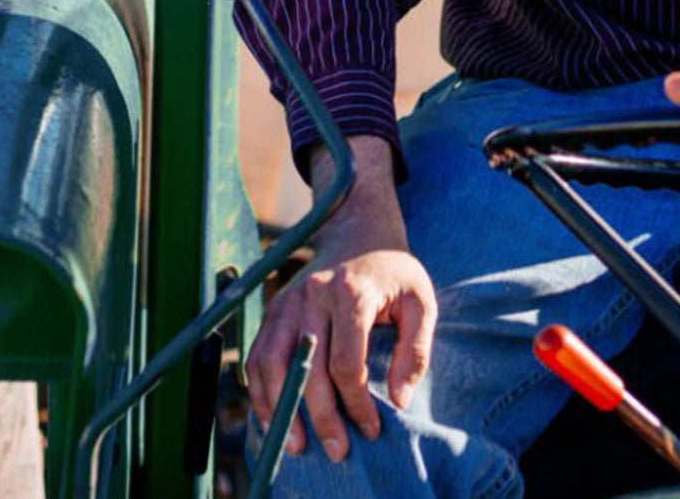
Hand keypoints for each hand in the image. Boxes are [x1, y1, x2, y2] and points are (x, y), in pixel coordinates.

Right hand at [245, 136, 436, 461]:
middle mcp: (314, 296)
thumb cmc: (394, 271)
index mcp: (352, 293)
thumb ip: (416, 350)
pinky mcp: (274, 309)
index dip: (357, 404)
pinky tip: (275, 417)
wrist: (359, 229)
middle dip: (322, 417)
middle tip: (337, 450)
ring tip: (296, 444)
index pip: (347, 363)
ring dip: (280, 409)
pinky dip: (260, 391)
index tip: (371, 429)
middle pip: (307, 369)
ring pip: (272, 364)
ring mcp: (288, 301)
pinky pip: (258, 356)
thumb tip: (399, 399)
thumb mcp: (421, 301)